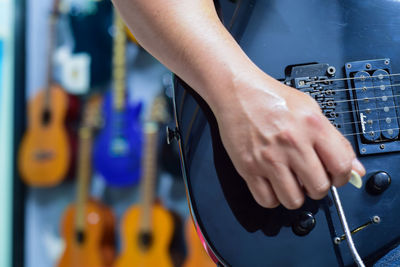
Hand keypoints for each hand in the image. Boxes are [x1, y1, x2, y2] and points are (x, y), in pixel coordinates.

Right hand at [213, 69, 365, 209]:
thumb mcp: (311, 109)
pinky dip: (272, 198)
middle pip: (319, 188)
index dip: (342, 178)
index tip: (335, 177)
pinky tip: (272, 184)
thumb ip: (336, 140)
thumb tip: (354, 169)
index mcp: (313, 126)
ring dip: (295, 196)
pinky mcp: (248, 167)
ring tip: (290, 182)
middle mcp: (292, 143)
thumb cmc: (272, 98)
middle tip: (310, 178)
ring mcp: (269, 157)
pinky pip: (266, 200)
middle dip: (318, 188)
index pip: (341, 167)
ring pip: (293, 200)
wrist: (238, 92)